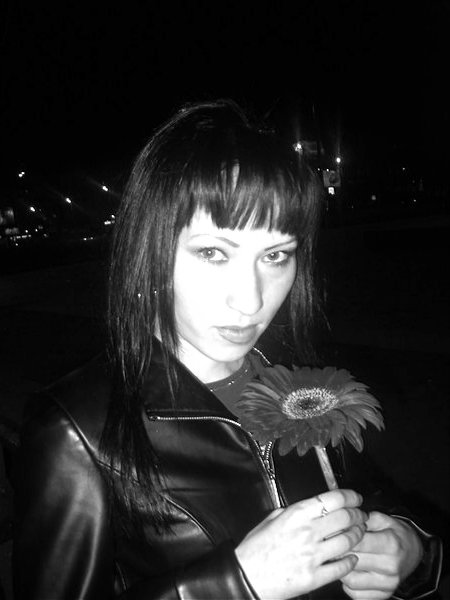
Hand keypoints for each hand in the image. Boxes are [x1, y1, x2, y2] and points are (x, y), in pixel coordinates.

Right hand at [235, 489, 367, 599]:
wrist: (246, 577)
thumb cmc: (255, 549)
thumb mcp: (272, 519)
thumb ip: (294, 511)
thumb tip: (312, 507)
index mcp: (296, 514)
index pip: (333, 499)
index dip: (350, 497)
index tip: (356, 498)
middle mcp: (307, 532)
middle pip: (345, 518)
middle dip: (358, 515)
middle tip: (361, 516)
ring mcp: (312, 555)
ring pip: (348, 541)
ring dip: (358, 536)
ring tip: (358, 534)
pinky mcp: (314, 577)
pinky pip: (342, 567)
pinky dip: (351, 561)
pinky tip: (352, 558)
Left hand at [341, 511, 422, 599]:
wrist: (413, 552)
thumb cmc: (395, 534)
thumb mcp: (383, 519)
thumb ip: (363, 519)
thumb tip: (341, 523)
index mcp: (391, 545)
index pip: (357, 543)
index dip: (342, 536)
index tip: (334, 531)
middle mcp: (390, 567)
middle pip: (352, 561)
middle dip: (338, 551)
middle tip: (331, 544)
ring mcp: (387, 584)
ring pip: (350, 580)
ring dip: (341, 569)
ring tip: (340, 557)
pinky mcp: (382, 596)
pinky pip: (356, 594)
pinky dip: (347, 584)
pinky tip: (349, 571)